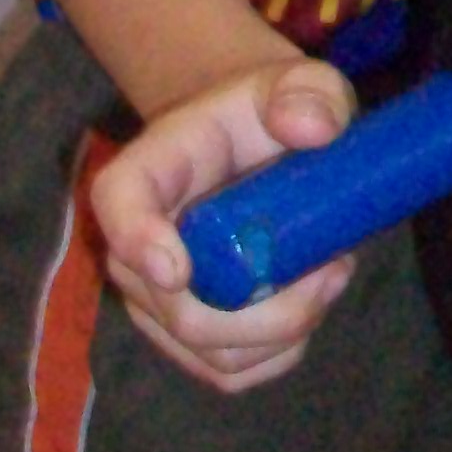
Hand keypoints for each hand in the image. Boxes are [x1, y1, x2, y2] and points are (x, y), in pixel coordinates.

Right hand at [90, 55, 358, 392]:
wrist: (248, 144)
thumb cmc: (265, 112)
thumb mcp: (298, 81)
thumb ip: (309, 91)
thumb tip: (312, 128)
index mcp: (150, 167)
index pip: (118, 202)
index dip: (138, 240)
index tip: (178, 267)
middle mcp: (136, 244)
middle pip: (180, 309)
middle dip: (268, 311)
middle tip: (332, 267)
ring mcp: (155, 299)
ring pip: (213, 352)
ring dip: (286, 329)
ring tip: (330, 273)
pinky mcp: (186, 337)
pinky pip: (230, 371)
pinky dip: (279, 352)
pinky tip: (308, 305)